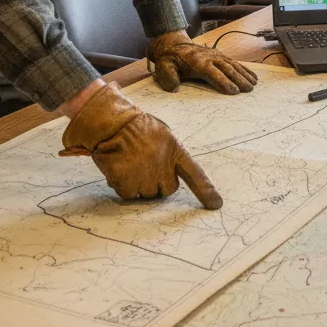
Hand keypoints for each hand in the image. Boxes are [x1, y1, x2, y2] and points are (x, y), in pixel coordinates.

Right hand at [58, 83, 221, 208]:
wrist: (110, 122)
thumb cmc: (135, 126)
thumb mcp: (161, 133)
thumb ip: (169, 153)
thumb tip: (169, 172)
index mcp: (174, 149)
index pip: (195, 173)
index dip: (206, 191)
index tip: (216, 204)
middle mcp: (162, 165)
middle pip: (167, 189)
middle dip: (157, 183)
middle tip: (144, 167)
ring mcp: (144, 175)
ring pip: (146, 194)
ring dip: (138, 185)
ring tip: (129, 164)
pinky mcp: (127, 183)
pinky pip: (128, 194)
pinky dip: (122, 186)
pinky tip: (119, 169)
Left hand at [148, 30, 257, 94]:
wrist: (174, 44)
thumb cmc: (170, 59)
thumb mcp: (164, 67)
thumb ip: (168, 76)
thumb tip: (174, 87)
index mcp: (198, 62)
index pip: (213, 73)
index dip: (224, 82)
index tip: (234, 91)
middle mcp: (210, 58)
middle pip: (227, 69)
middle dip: (239, 79)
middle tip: (248, 90)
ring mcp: (217, 56)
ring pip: (233, 65)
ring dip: (244, 75)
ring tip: (253, 85)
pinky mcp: (220, 56)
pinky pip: (235, 63)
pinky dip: (245, 70)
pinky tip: (253, 77)